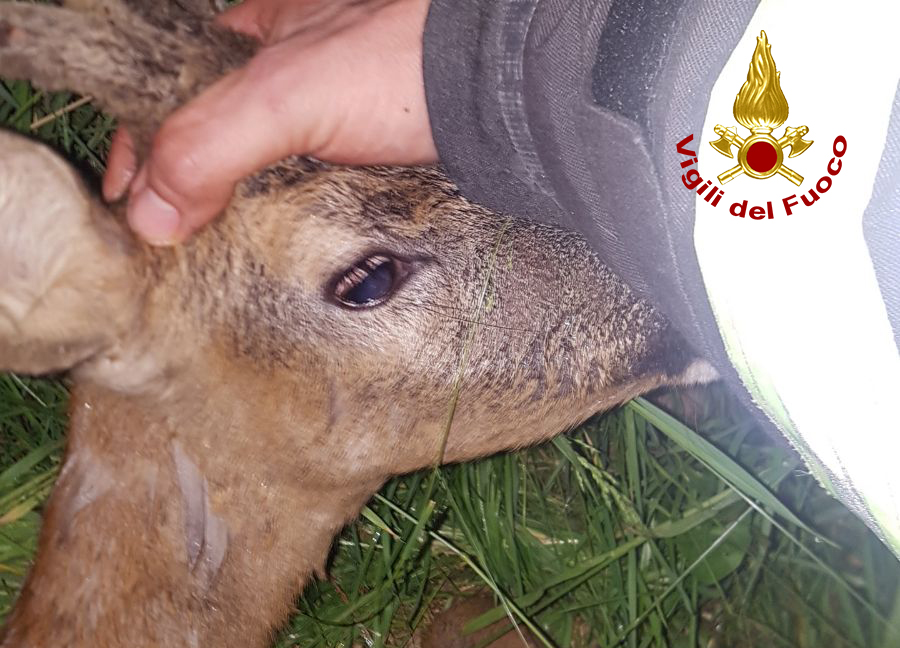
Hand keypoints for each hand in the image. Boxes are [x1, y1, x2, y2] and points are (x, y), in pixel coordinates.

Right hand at [104, 0, 436, 244]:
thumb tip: (150, 214)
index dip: (143, 147)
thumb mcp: (288, 93)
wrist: (501, 95)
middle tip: (172, 245)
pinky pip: (312, 190)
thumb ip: (210, 143)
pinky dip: (291, 218)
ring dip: (242, 210)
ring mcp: (334, 114)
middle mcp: (293, 70)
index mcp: (258, 35)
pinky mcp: (368, 153)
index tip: (128, 204)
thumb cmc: (402, 64)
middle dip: (191, 188)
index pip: (173, 94)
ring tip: (217, 260)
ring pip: (266, 167)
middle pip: (219, 136)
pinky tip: (281, 247)